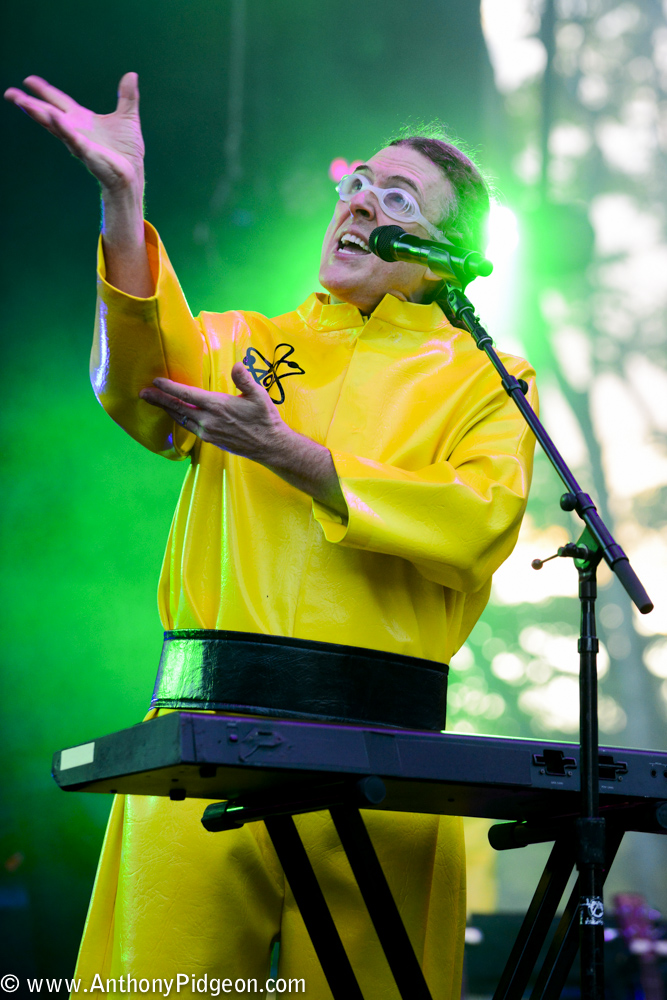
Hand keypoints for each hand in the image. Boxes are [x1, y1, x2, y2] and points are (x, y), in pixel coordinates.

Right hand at [4, 73, 143, 195]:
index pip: (59, 101)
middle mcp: (75, 129)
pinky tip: (52, 115)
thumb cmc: (127, 150)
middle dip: (29, 104)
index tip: (28, 80)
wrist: (132, 173)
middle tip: (10, 94)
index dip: (45, 91)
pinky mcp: (86, 152)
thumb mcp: (128, 117)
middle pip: (47, 113)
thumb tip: (131, 75)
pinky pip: (71, 138)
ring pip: (53, 125)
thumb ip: (126, 96)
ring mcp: (78, 141)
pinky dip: (62, 127)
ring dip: (38, 113)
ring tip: (22, 102)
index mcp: (82, 119)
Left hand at [140, 362, 346, 514]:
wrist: (271, 446)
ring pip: (181, 419)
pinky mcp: (210, 439)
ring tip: (155, 402)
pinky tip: (176, 415)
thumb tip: (236, 365)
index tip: (156, 381)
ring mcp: (208, 432)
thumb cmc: (266, 419)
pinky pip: (189, 428)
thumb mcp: (259, 396)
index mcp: (218, 406)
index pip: (187, 395)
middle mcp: (208, 420)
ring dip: (167, 410)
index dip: (169, 388)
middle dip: (159, 400)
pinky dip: (179, 419)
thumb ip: (245, 379)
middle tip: (143, 393)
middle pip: (177, 408)